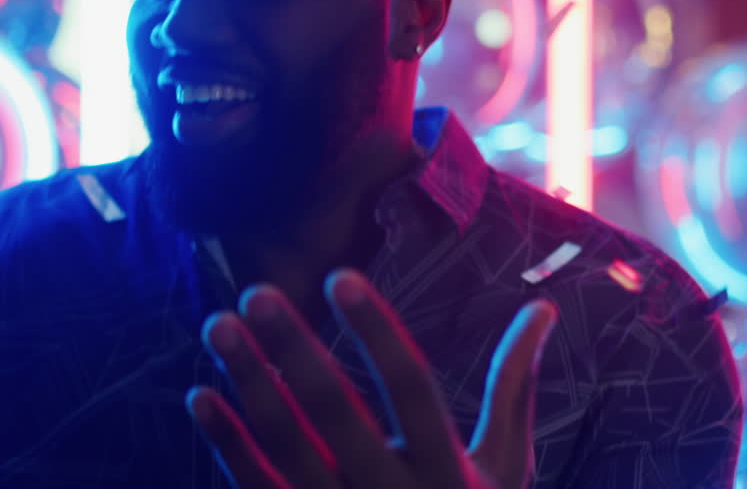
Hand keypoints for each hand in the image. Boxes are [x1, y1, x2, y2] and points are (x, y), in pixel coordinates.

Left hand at [189, 269, 556, 488]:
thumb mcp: (503, 468)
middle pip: (337, 414)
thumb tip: (544, 308)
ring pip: (287, 450)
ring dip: (249, 385)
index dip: (376, 333)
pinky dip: (230, 445)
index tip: (339, 277)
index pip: (411, 389)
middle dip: (294, 350)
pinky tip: (202, 397)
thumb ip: (513, 387)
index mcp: (450, 474)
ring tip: (218, 326)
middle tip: (256, 291)